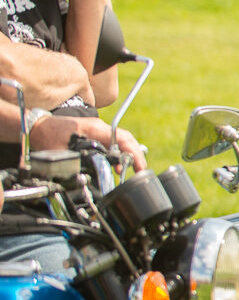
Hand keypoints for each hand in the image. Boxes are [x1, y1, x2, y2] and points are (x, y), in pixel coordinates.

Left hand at [32, 115, 147, 170]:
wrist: (36, 126)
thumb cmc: (46, 135)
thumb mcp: (61, 151)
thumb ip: (79, 161)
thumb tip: (94, 173)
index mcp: (94, 128)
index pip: (121, 137)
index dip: (133, 151)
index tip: (139, 165)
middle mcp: (99, 128)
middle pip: (125, 139)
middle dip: (136, 154)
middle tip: (141, 171)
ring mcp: (98, 130)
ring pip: (120, 141)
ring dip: (128, 155)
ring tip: (133, 170)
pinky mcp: (94, 135)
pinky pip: (112, 144)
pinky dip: (119, 154)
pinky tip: (119, 166)